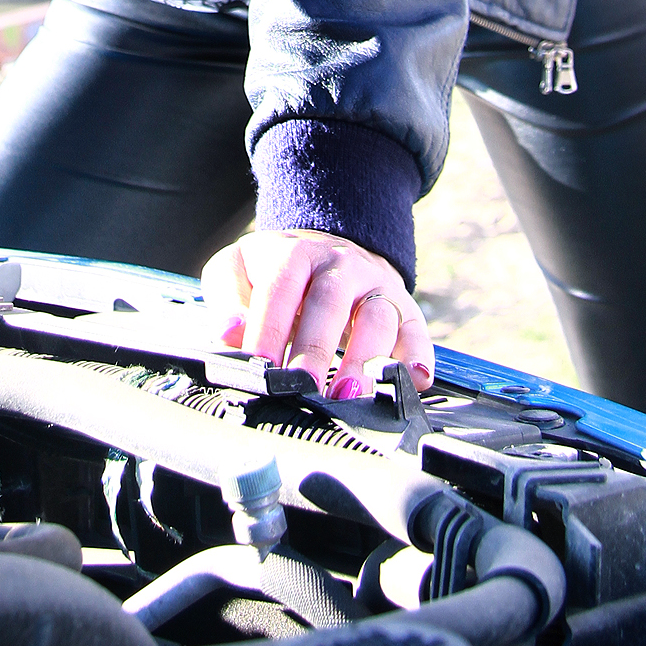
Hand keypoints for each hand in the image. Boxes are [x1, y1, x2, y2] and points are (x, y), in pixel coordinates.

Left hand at [200, 227, 433, 397]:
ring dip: (365, 358)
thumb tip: (228, 333)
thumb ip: (228, 299)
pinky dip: (418, 356)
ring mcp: (375, 285)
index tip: (257, 368)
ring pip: (377, 316)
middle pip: (329, 302)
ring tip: (349, 396)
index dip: (268, 329)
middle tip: (302, 388)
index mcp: (294, 253)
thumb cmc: (278, 272)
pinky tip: (413, 382)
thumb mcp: (239, 270)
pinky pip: (417, 330)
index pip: (279, 288)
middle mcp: (339, 264)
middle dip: (315, 348)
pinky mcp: (404, 307)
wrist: (327, 249)